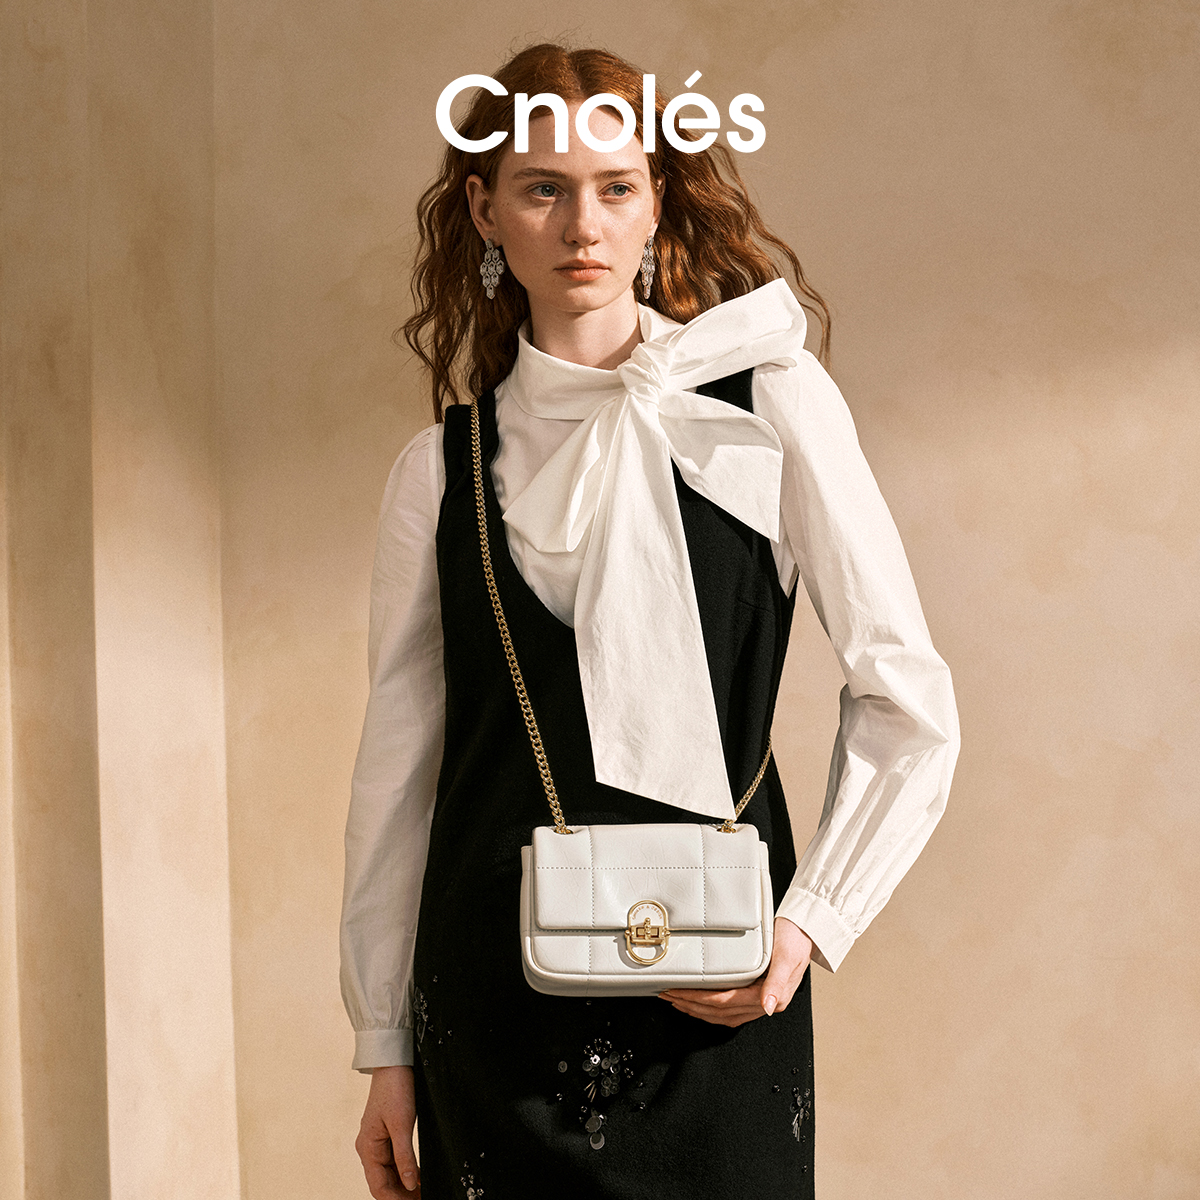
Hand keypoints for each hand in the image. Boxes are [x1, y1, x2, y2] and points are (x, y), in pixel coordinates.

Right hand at [355, 1065, 419, 1197]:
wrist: (393, 1063)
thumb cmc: (394, 1089)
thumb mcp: (402, 1124)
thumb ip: (405, 1156)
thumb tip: (410, 1184)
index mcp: (367, 1148)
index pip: (379, 1186)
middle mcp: (369, 1148)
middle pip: (383, 1183)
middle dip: (401, 1195)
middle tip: (422, 1199)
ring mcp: (377, 1142)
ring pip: (389, 1173)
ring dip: (404, 1185)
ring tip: (422, 1193)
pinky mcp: (386, 1134)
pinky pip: (393, 1160)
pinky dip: (405, 1170)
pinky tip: (418, 1177)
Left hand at [658, 916, 812, 1026]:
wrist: (807, 928)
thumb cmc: (796, 937)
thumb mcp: (787, 956)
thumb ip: (776, 983)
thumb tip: (767, 1007)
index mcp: (770, 996)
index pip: (724, 1003)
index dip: (697, 1000)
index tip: (677, 993)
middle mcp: (766, 1002)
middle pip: (720, 1012)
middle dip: (692, 1006)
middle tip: (669, 996)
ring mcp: (762, 1000)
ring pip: (724, 1015)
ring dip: (700, 1010)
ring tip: (679, 1001)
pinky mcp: (760, 993)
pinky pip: (732, 1009)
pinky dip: (713, 1009)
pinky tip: (702, 1005)